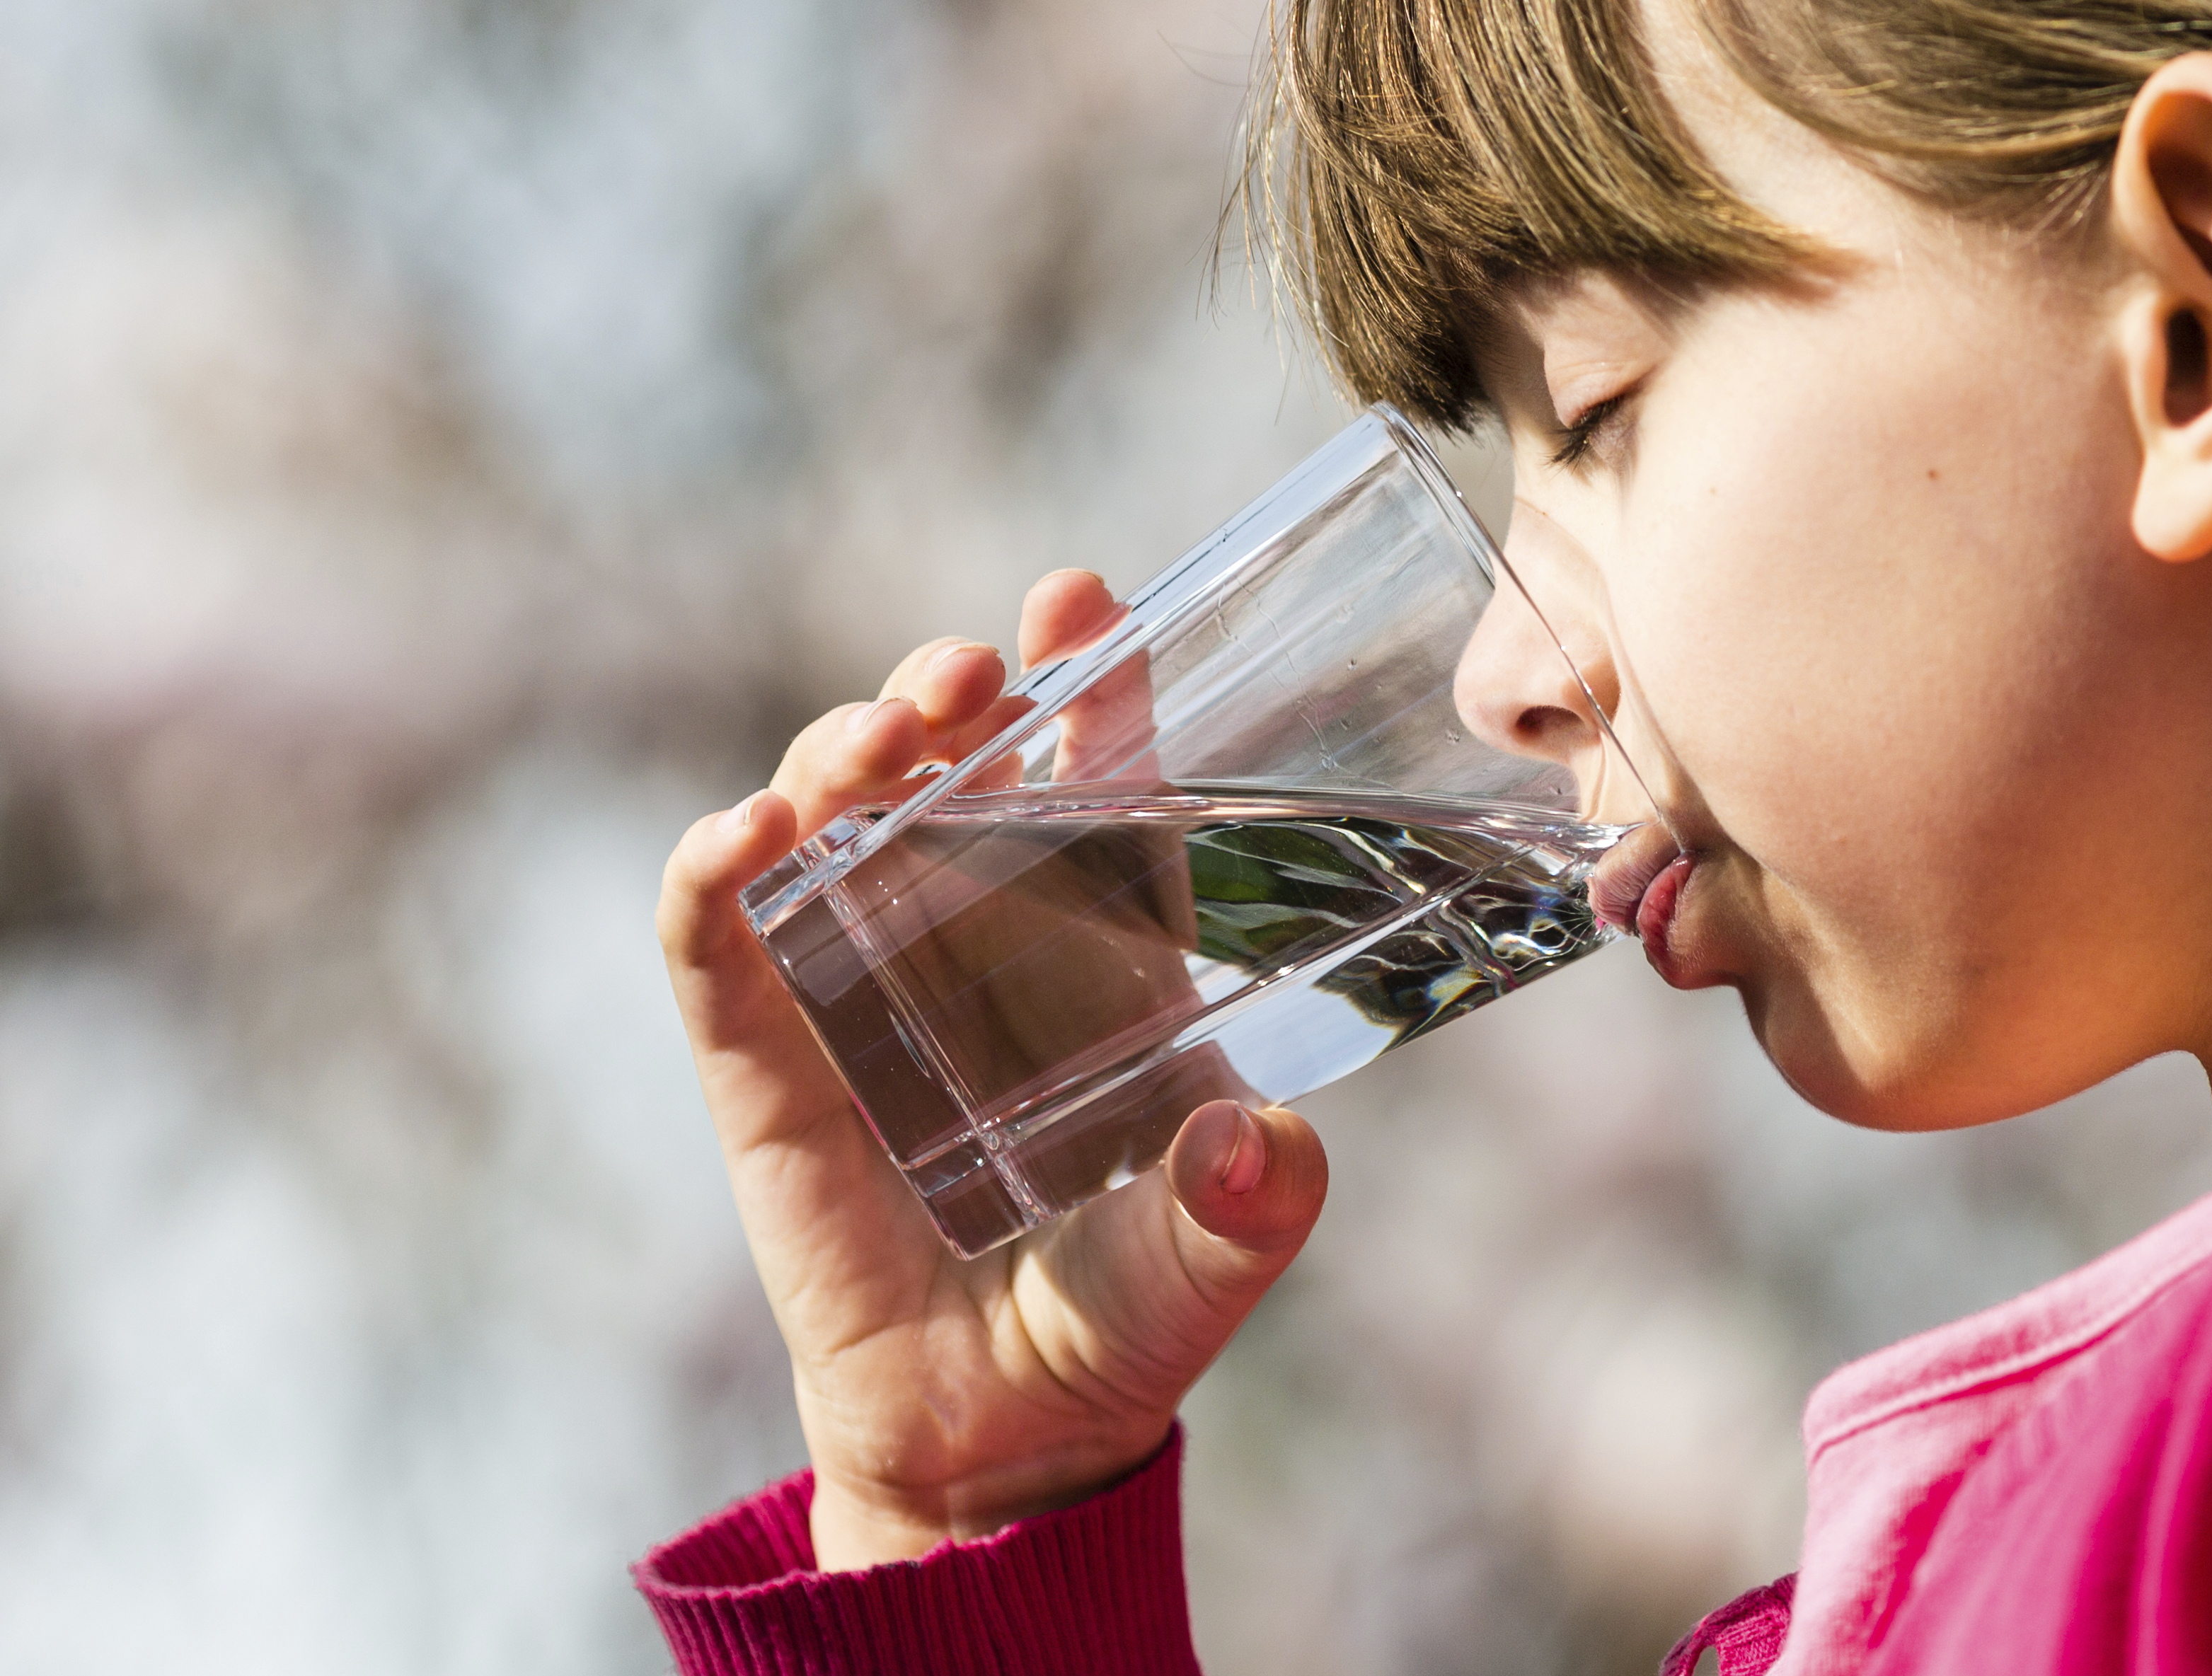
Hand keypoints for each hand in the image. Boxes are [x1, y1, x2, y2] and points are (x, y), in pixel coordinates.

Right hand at [657, 568, 1330, 1568]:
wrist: (995, 1438)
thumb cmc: (1117, 1319)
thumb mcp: (1206, 1260)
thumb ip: (1250, 1208)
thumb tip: (1266, 1149)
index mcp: (1100, 949)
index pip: (1097, 784)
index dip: (1093, 686)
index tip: (1085, 595)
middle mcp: (975, 940)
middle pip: (951, 765)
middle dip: (950, 691)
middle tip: (973, 670)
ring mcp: (856, 986)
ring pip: (831, 814)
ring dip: (844, 753)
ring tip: (885, 740)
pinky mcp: (762, 1057)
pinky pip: (716, 940)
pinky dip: (714, 876)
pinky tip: (745, 836)